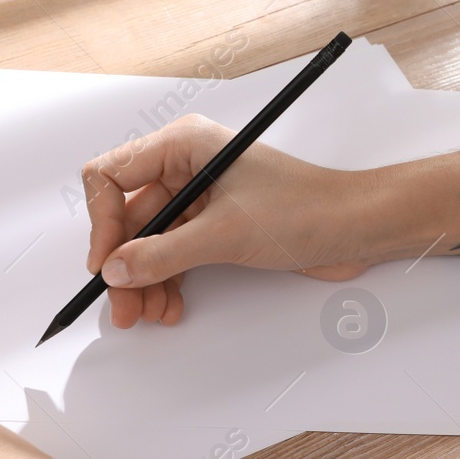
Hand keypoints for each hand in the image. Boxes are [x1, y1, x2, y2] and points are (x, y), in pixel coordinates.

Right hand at [81, 114, 380, 328]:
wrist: (357, 226)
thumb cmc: (306, 209)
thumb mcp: (225, 234)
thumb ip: (163, 254)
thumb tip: (115, 270)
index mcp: (185, 144)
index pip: (112, 175)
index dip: (102, 222)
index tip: (106, 264)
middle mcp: (188, 165)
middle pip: (129, 215)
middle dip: (124, 263)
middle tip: (122, 307)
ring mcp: (202, 195)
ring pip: (150, 240)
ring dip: (144, 279)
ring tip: (149, 314)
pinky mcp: (217, 223)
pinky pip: (174, 251)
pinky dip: (167, 279)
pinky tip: (170, 305)